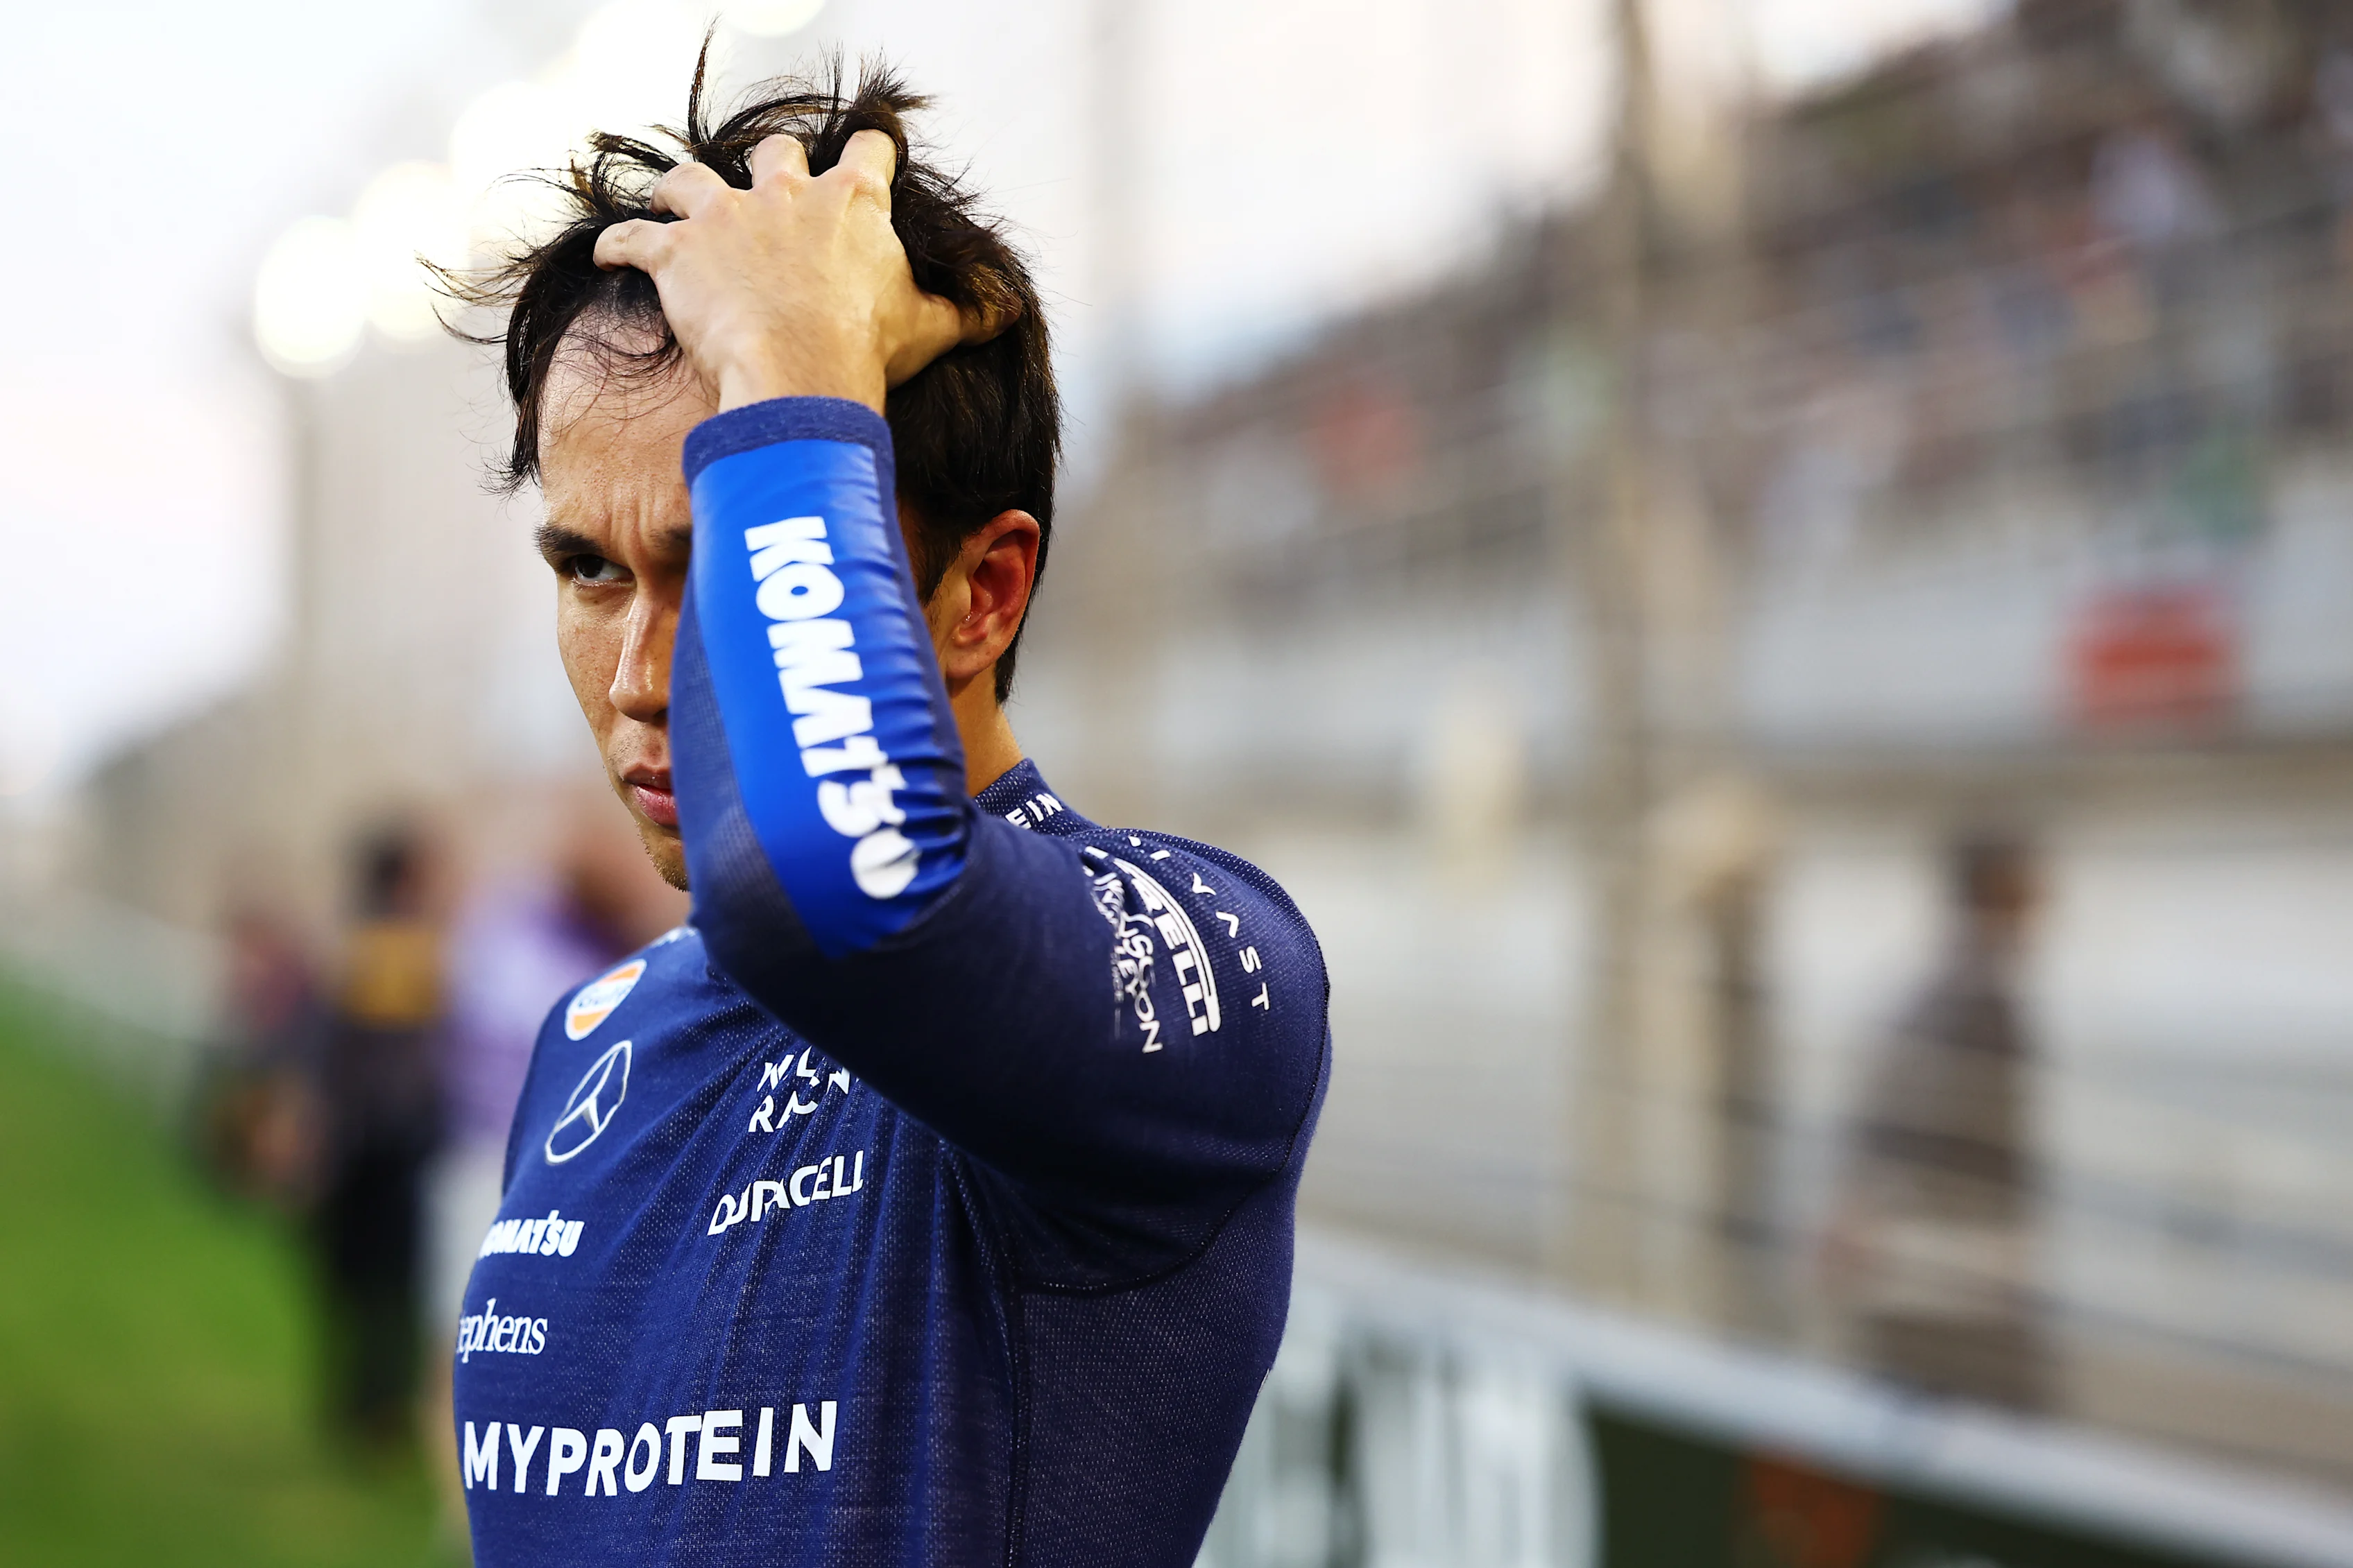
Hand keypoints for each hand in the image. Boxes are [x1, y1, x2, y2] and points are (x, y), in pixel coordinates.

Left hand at [593, 130, 1008, 412]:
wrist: (801, 374)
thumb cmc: (869, 349)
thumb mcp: (932, 328)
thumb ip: (968, 311)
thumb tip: (1009, 310)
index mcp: (852, 204)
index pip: (868, 153)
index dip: (870, 154)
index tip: (870, 161)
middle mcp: (785, 195)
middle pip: (774, 153)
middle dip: (770, 166)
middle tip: (766, 189)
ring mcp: (725, 219)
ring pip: (688, 179)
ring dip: (679, 191)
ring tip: (671, 203)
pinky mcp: (676, 253)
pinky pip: (632, 239)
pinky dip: (617, 247)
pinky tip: (606, 256)